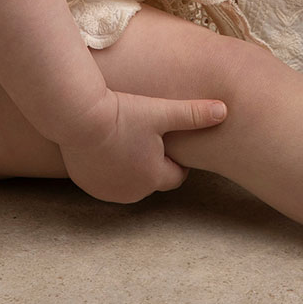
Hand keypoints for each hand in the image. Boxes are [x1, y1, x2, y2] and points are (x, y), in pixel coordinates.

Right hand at [57, 90, 227, 203]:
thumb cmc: (122, 113)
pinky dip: (109, 169)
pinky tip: (106, 147)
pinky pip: (106, 180)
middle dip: (152, 162)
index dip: (174, 156)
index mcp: (154, 177)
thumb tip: (225, 110)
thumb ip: (194, 114)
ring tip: (124, 140)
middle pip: (152, 179)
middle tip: (144, 135)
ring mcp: (107, 192)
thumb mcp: (161, 112)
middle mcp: (131, 192)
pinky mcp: (87, 186)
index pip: (176, 175)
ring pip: (128, 181)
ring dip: (130, 167)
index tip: (166, 138)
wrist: (77, 117)